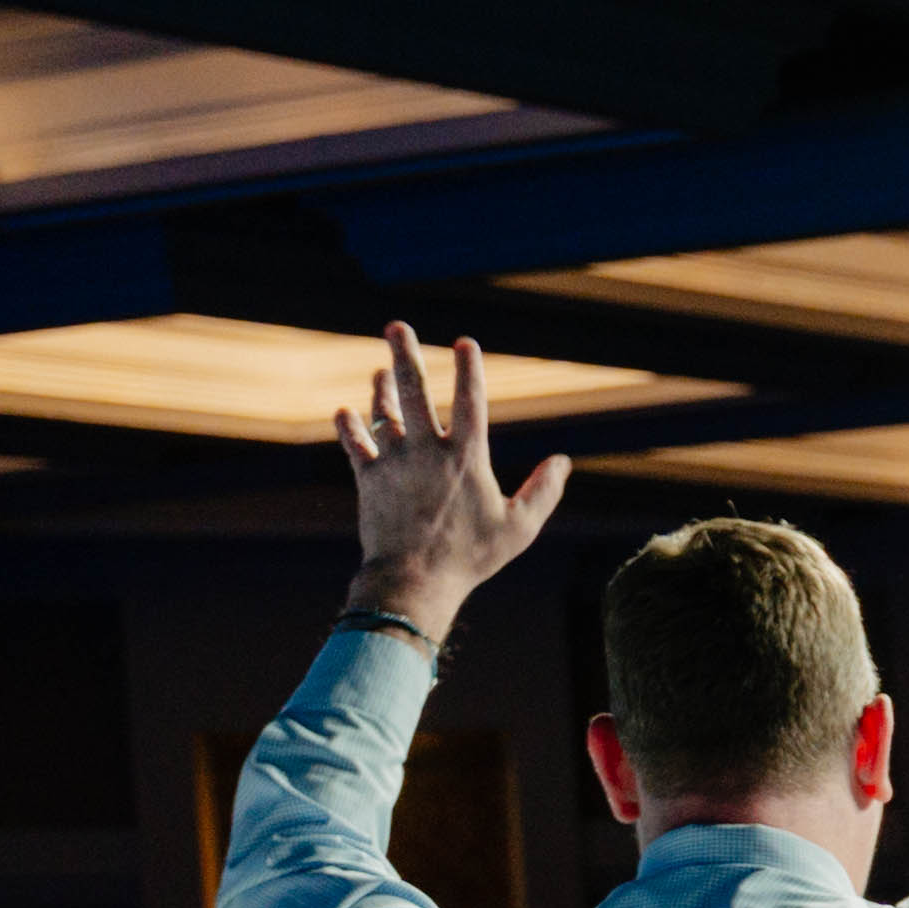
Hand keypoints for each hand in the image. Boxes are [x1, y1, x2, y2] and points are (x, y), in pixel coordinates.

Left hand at [333, 325, 569, 628]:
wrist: (415, 581)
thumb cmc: (471, 557)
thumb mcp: (519, 528)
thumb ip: (544, 492)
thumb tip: (563, 462)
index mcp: (466, 458)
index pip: (471, 401)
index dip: (469, 370)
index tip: (465, 342)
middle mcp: (427, 451)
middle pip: (414, 391)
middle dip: (405, 355)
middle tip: (397, 326)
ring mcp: (393, 462)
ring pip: (383, 413)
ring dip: (380, 388)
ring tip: (379, 369)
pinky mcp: (368, 479)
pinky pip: (355, 445)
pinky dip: (350, 427)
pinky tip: (345, 412)